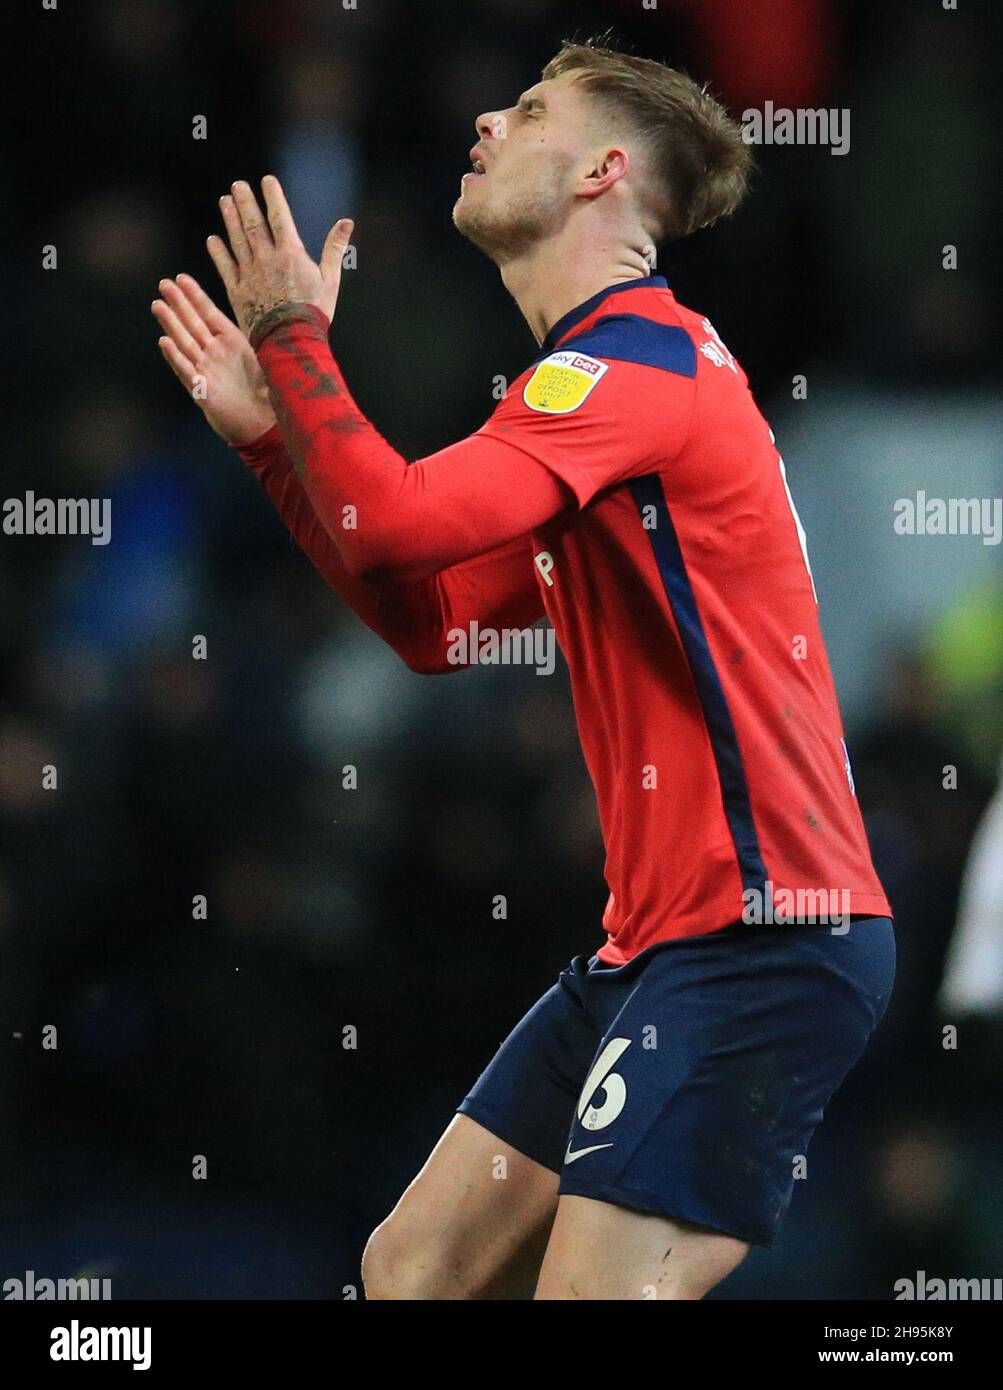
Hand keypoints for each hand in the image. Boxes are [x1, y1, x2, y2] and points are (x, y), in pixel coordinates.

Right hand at [152, 274, 275, 443]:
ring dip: (171, 324)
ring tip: (158, 305)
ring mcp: (207, 370)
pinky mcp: (202, 390)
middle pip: (193, 323)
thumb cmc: (269, 394)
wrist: (265, 425)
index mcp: (232, 343)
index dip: (196, 296)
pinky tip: (164, 342)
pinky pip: (186, 371)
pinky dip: (175, 357)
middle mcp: (216, 353)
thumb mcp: (269, 361)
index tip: (181, 277)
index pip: (210, 313)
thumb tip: (278, 316)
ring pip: (185, 342)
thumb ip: (266, 340)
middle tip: (163, 283)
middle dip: (178, 303)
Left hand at [207, 175, 353, 343]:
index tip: (266, 181)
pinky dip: (218, 253)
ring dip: (230, 220)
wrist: (292, 342)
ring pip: (237, 241)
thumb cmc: (314, 313)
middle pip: (253, 224)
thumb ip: (335, 248)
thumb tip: (347, 222)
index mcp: (291, 254)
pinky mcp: (238, 292)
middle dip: (245, 202)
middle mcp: (267, 259)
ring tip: (224, 202)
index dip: (272, 196)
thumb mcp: (330, 280)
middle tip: (237, 186)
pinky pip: (225, 267)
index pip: (279, 217)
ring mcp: (250, 275)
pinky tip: (212, 240)